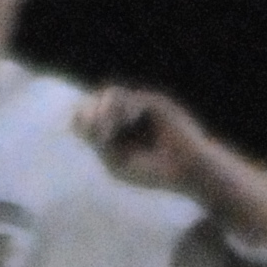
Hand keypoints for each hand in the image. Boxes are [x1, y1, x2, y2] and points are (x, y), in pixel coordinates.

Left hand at [71, 84, 212, 196]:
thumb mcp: (115, 161)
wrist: (185, 171)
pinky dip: (125, 109)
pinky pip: (129, 96)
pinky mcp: (153, 101)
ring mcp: (138, 107)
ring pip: (109, 94)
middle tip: (102, 136)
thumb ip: (97, 140)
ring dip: (105, 112)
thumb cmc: (151, 172)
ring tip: (111, 132)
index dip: (80, 122)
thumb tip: (82, 117)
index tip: (94, 139)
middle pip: (92, 101)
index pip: (83, 117)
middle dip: (91, 116)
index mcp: (111, 132)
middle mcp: (123, 116)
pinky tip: (131, 121)